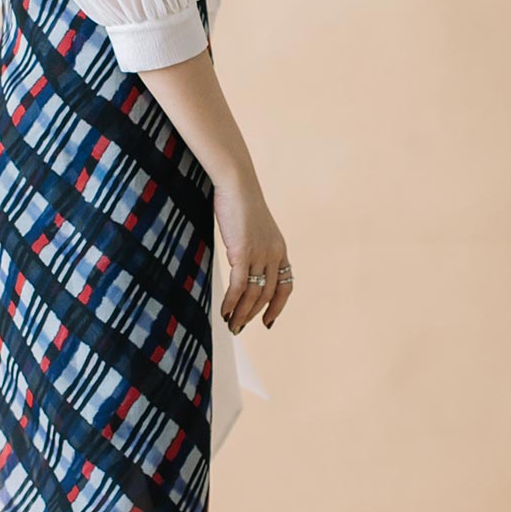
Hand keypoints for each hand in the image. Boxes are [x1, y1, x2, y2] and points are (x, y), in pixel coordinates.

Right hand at [214, 172, 291, 332]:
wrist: (236, 183)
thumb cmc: (239, 202)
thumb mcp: (251, 228)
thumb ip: (251, 246)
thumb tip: (240, 262)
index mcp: (280, 249)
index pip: (286, 286)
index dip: (277, 306)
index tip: (267, 322)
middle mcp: (274, 254)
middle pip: (267, 294)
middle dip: (253, 314)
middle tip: (239, 328)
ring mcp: (260, 254)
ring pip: (253, 293)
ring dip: (242, 313)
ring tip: (231, 325)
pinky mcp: (243, 251)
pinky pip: (239, 285)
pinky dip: (232, 301)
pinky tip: (225, 311)